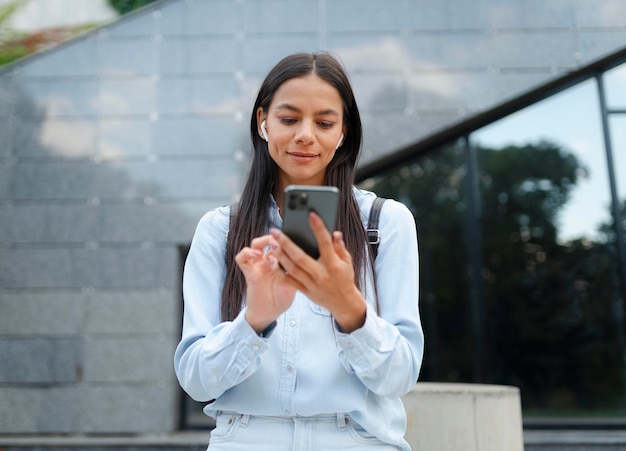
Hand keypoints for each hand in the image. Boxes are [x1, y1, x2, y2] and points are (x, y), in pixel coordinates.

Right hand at [235, 235, 295, 332]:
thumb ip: (299, 272)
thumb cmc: (281, 299)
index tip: (296, 234)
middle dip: (275, 236)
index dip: (287, 238)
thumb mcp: (295, 284)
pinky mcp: (249, 273)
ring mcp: (258, 266)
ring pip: (255, 244)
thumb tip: (311, 260)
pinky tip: (257, 254)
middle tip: (282, 236)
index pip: (282, 244)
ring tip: (271, 243)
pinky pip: (242, 259)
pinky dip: (247, 253)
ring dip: (262, 241)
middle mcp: (268, 261)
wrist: (269, 314)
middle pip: (268, 240)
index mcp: (280, 262)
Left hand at [270, 212, 366, 332]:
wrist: (344, 303)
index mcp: (333, 264)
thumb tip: (335, 233)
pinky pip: (289, 282)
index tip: (311, 215)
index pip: (325, 243)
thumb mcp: (347, 262)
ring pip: (292, 269)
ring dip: (280, 256)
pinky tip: (272, 261)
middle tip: (275, 231)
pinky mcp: (306, 292)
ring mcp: (312, 284)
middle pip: (300, 257)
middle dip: (286, 243)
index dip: (318, 228)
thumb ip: (340, 247)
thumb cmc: (345, 279)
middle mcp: (321, 274)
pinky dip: (280, 272)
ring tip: (271, 243)